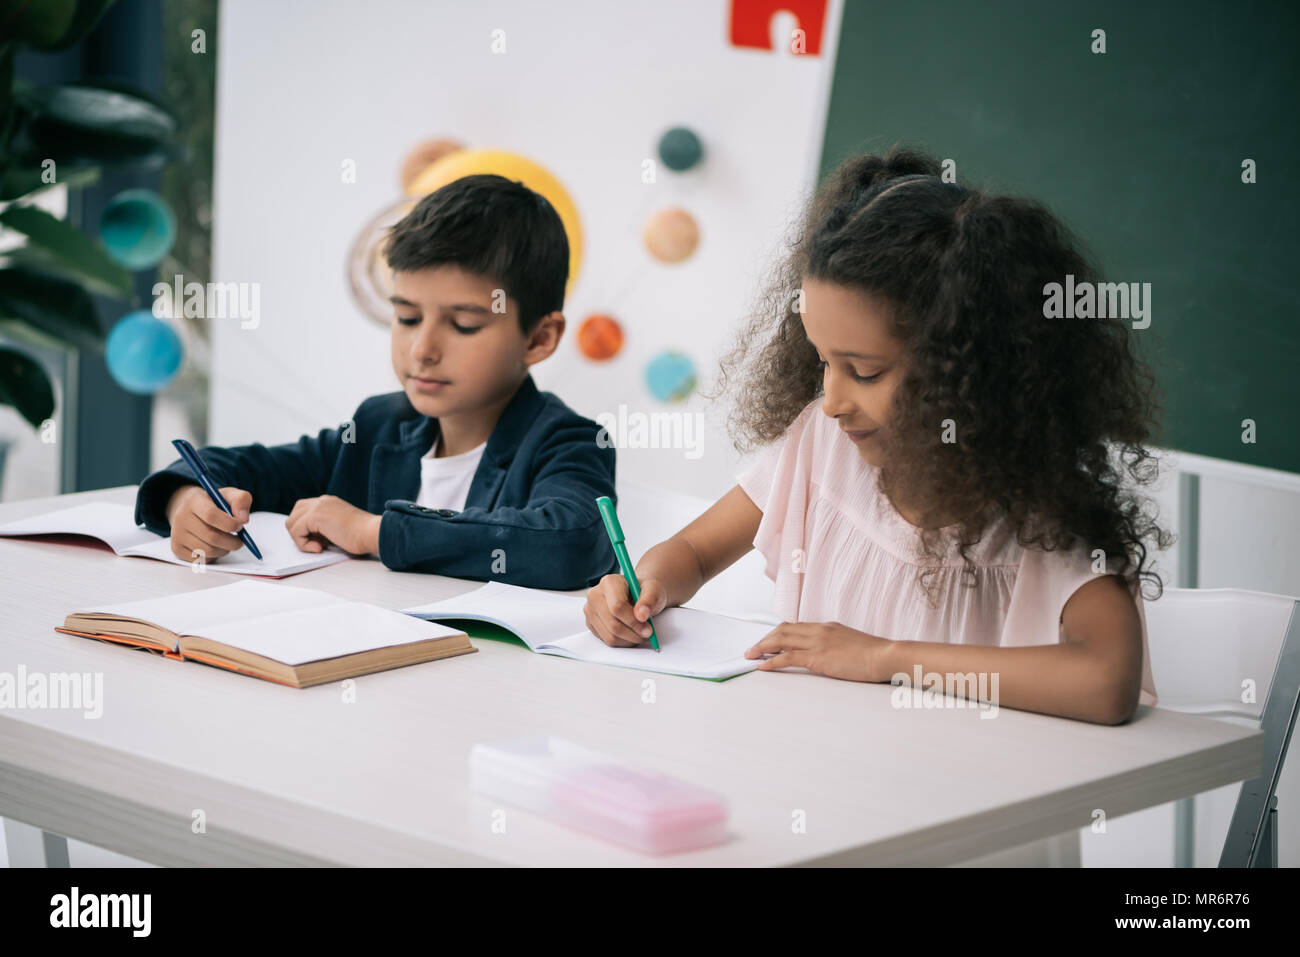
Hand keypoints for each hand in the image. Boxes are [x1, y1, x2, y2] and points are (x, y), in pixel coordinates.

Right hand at [165, 484, 251, 562]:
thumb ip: (241, 500)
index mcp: (194, 501)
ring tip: (227, 542)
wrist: (190, 510)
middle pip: (211, 537)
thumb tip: (243, 519)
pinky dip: (213, 557)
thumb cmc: (213, 503)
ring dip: (224, 550)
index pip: (211, 515)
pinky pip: (201, 560)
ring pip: (207, 551)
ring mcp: (177, 535)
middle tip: (240, 540)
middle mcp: (181, 518)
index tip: (241, 526)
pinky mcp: (177, 549)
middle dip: (232, 542)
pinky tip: (215, 547)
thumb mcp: (228, 495)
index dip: (230, 523)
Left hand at [285, 494, 380, 555]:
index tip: (322, 541)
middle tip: (318, 543)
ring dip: (301, 539)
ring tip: (320, 546)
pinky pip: (295, 531)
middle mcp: (321, 501)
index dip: (307, 529)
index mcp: (328, 502)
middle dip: (300, 533)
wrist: (372, 533)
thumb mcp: (340, 527)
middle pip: (294, 515)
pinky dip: (304, 544)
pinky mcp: (314, 516)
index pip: (303, 511)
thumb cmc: (362, 535)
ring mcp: (317, 506)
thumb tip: (310, 537)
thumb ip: (325, 527)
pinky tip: (320, 548)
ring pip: (291, 523)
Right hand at [583, 573, 667, 646]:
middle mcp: (595, 595)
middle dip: (633, 633)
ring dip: (629, 640)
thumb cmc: (644, 590)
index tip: (648, 629)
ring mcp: (591, 611)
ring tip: (640, 634)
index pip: (617, 607)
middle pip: (613, 624)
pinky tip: (631, 634)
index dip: (634, 621)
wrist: (637, 595)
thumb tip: (642, 615)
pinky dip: (623, 642)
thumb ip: (649, 600)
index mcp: (609, 582)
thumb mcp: (653, 589)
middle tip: (647, 634)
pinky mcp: (591, 624)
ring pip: (610, 636)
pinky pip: (607, 640)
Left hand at [745, 622, 893, 681]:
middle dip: (765, 639)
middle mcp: (819, 630)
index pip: (794, 626)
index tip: (767, 641)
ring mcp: (818, 642)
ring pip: (781, 640)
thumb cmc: (875, 655)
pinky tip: (763, 666)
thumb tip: (828, 656)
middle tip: (753, 649)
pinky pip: (788, 657)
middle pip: (783, 630)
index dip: (777, 633)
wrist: (886, 656)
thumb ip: (836, 646)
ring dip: (762, 648)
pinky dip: (772, 660)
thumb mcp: (852, 645)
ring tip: (750, 656)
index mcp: (827, 627)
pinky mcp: (818, 657)